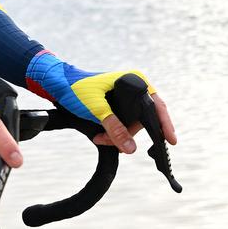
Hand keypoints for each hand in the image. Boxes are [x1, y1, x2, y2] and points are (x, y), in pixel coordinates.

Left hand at [24, 53, 178, 154]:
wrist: (57, 84)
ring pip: (131, 125)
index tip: (171, 140)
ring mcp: (126, 98)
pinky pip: (122, 125)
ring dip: (118, 136)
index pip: (157, 106)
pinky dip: (113, 133)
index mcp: (135, 80)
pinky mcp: (117, 107)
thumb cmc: (76, 89)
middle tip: (117, 144)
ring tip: (102, 138)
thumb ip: (114, 127)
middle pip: (144, 120)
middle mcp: (134, 88)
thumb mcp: (96, 109)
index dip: (165, 124)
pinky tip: (102, 136)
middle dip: (129, 134)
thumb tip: (131, 147)